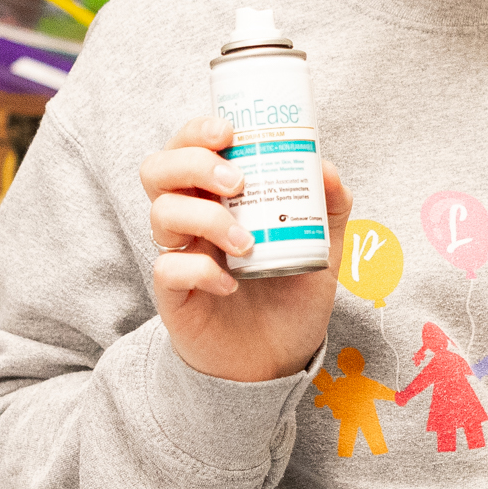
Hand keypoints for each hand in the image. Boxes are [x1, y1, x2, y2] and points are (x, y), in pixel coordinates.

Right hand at [141, 115, 353, 384]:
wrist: (280, 358)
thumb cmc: (291, 293)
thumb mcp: (324, 245)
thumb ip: (330, 204)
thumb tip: (325, 167)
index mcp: (216, 196)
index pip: (186, 147)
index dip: (196, 130)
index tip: (230, 131)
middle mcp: (189, 219)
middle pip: (157, 170)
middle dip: (192, 163)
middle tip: (236, 182)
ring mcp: (178, 255)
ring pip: (161, 214)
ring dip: (206, 217)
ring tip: (247, 243)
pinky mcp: (174, 295)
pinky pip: (168, 269)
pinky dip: (200, 270)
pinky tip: (231, 283)